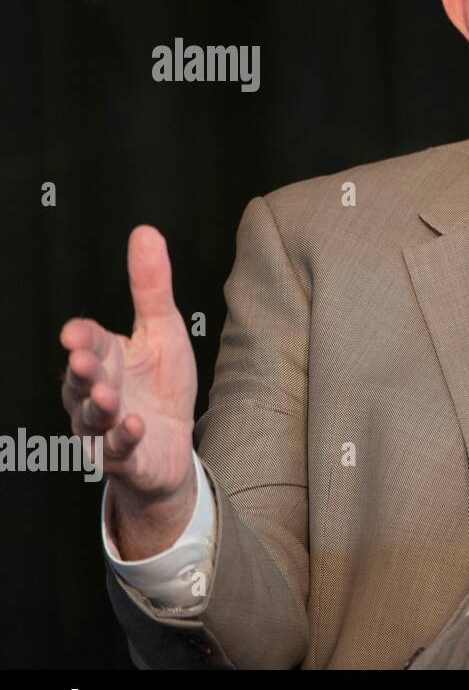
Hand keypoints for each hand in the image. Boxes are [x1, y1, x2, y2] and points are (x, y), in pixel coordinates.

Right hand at [59, 225, 198, 557]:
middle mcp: (97, 392)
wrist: (171, 444)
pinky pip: (119, 450)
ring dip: (99, 406)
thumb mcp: (163, 330)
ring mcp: (106, 427)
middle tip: (84, 361)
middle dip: (81, 371)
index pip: (89, 343)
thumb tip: (145, 233)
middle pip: (81, 381)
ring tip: (109, 397)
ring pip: (92, 418)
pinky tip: (133, 426)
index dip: (82, 338)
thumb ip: (151, 287)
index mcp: (108, 358)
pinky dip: (123, 439)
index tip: (75, 332)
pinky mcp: (124, 456)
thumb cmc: (161, 384)